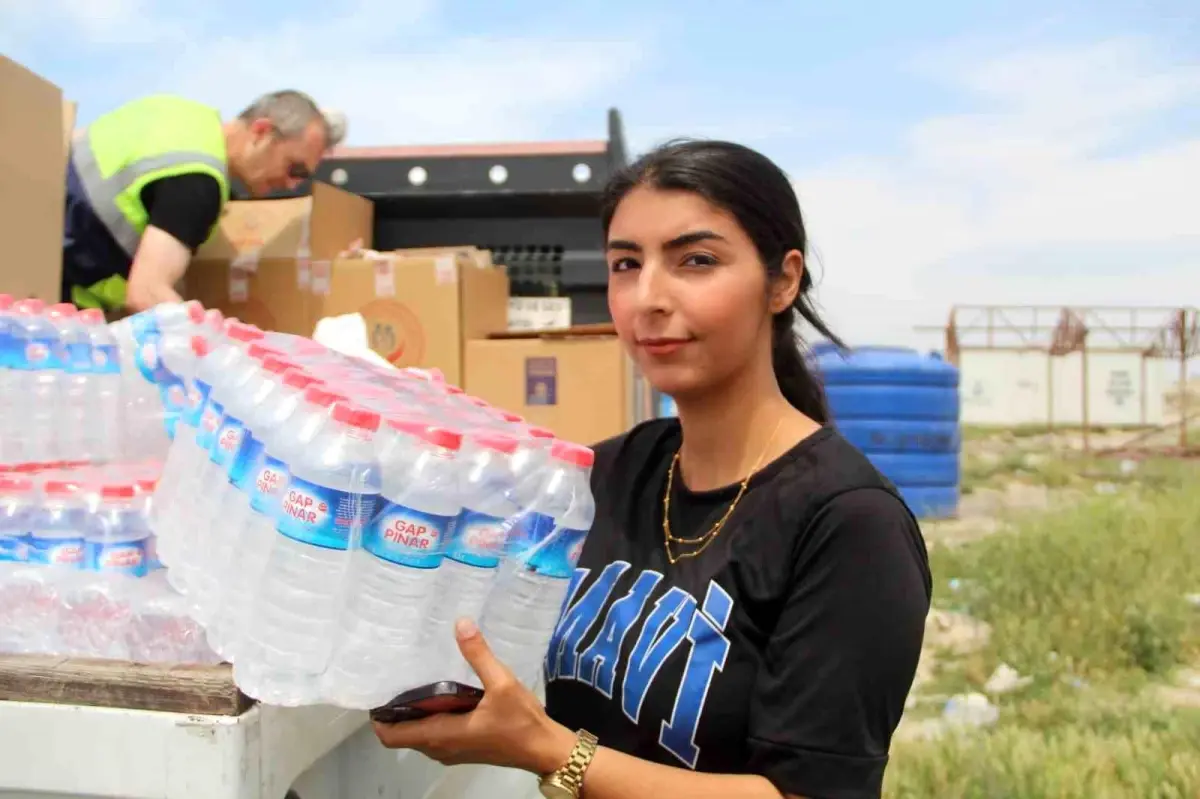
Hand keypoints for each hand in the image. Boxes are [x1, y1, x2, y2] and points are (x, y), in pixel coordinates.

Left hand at [372, 619, 576, 773]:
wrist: (544, 749)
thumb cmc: (520, 721)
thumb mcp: (502, 683)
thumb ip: (479, 655)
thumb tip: (460, 623)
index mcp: (442, 734)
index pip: (392, 736)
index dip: (378, 718)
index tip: (377, 692)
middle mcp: (440, 747)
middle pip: (402, 735)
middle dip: (394, 712)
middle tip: (395, 677)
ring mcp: (452, 751)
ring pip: (418, 736)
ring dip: (412, 716)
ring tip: (415, 681)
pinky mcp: (463, 749)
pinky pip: (434, 736)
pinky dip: (429, 719)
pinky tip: (442, 694)